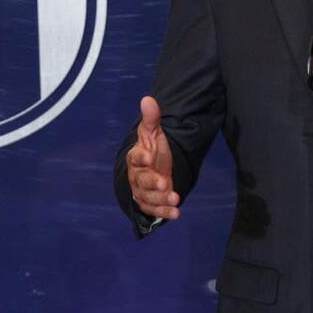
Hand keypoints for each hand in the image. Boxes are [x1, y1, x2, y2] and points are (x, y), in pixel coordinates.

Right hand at [126, 96, 180, 220]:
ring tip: (175, 198)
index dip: (141, 158)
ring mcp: (143, 191)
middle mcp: (137, 176)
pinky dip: (164, 212)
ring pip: (148, 197)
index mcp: (137, 157)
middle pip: (141, 180)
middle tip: (165, 182)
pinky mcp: (150, 203)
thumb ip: (152, 119)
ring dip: (161, 199)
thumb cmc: (152, 149)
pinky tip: (176, 213)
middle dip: (153, 182)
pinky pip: (154, 209)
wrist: (153, 168)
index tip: (150, 156)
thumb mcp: (154, 133)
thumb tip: (148, 99)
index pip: (136, 157)